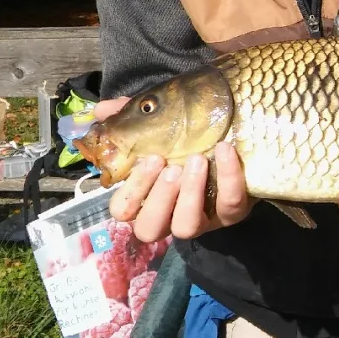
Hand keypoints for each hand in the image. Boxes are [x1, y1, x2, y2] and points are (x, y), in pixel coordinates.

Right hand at [93, 97, 253, 241]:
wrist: (238, 137)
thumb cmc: (188, 140)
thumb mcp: (159, 125)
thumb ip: (129, 118)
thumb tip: (101, 110)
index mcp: (147, 198)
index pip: (123, 210)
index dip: (132, 191)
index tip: (149, 159)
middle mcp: (170, 216)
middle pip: (150, 228)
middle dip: (159, 196)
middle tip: (170, 165)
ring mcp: (203, 219)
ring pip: (186, 226)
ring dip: (189, 193)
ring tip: (197, 159)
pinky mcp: (234, 213)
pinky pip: (230, 204)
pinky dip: (227, 177)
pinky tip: (224, 150)